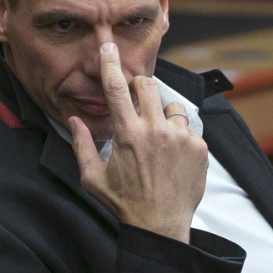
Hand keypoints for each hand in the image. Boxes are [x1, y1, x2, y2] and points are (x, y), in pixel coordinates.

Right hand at [70, 42, 208, 242]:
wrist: (160, 225)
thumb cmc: (124, 202)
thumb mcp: (93, 177)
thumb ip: (81, 145)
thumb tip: (73, 120)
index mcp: (127, 134)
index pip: (115, 88)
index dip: (110, 63)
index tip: (109, 46)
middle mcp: (155, 130)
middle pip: (148, 85)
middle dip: (140, 88)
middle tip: (137, 103)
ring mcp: (180, 138)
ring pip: (172, 106)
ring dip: (163, 115)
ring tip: (158, 139)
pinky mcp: (199, 147)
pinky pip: (189, 128)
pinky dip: (180, 136)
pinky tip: (173, 156)